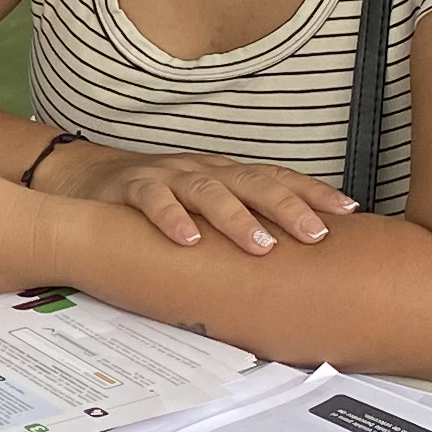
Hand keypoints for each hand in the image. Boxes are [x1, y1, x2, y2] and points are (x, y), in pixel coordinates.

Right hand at [59, 147, 353, 254]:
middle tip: (317, 235)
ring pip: (208, 189)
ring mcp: (166, 175)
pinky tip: (187, 240)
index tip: (350, 212)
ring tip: (260, 244)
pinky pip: (152, 201)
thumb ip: (236, 222)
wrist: (82, 176)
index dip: (312, 192)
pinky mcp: (130, 187)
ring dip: (236, 216)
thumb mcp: (200, 206)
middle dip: (287, 207)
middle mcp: (202, 169)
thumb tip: (291, 262)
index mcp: (224, 174)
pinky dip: (171, 218)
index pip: (277, 178)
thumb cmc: (153, 199)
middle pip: (252, 181)